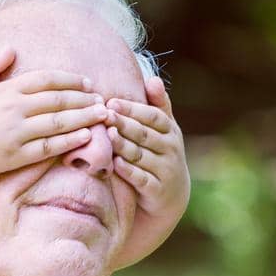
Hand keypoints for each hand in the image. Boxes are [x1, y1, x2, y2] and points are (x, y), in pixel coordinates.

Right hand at [0, 47, 109, 177]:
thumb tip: (10, 48)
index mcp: (7, 89)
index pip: (47, 79)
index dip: (70, 80)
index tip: (87, 83)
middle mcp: (14, 109)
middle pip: (58, 100)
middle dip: (84, 99)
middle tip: (103, 100)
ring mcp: (16, 133)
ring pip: (58, 123)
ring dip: (84, 118)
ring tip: (102, 115)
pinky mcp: (15, 156)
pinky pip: (48, 147)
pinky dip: (70, 141)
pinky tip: (87, 136)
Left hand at [108, 77, 190, 267]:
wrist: (169, 197)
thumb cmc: (159, 154)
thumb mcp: (164, 130)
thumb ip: (158, 105)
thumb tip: (152, 78)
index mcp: (170, 131)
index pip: (153, 116)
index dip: (133, 109)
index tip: (112, 102)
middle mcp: (171, 150)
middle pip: (145, 134)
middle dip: (125, 124)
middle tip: (104, 115)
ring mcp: (165, 171)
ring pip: (142, 155)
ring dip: (124, 145)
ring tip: (108, 135)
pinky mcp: (157, 191)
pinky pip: (142, 179)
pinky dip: (129, 171)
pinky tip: (115, 163)